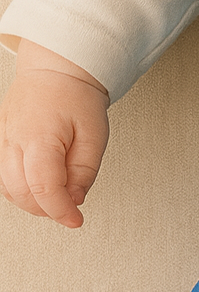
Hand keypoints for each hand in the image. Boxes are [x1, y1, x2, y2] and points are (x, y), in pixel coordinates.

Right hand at [0, 42, 109, 228]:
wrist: (56, 71)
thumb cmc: (75, 96)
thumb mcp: (95, 134)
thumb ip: (84, 171)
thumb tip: (74, 200)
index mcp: (39, 136)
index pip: (43, 187)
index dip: (60, 210)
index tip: (75, 219)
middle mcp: (13, 140)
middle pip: (21, 193)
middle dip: (47, 208)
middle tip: (71, 206)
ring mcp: (2, 141)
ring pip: (7, 189)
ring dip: (32, 202)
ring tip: (58, 194)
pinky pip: (2, 178)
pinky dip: (20, 190)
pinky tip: (39, 187)